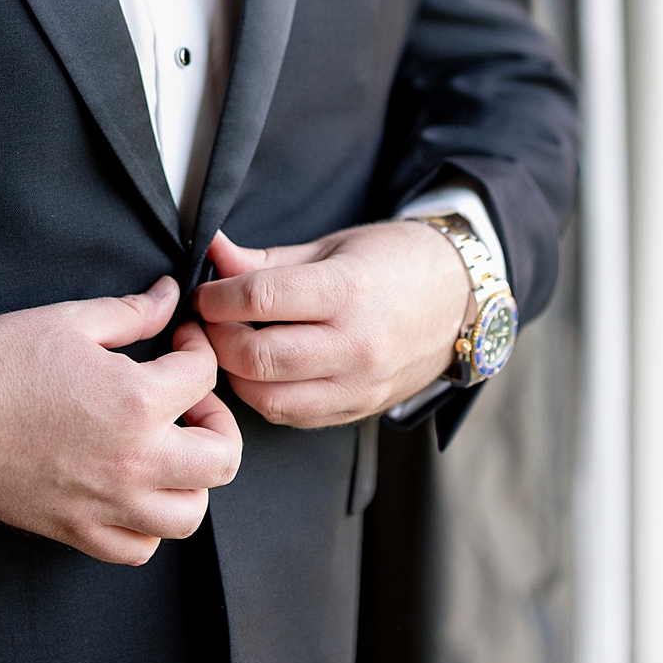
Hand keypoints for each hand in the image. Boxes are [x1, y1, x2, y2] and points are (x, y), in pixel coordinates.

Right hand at [0, 275, 242, 564]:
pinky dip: (148, 524)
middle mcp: (133, 462)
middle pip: (221, 459)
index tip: (180, 341)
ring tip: (168, 447)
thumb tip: (170, 298)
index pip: (205, 377)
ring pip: (190, 515)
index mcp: (136, 402)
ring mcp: (107, 505)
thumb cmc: (0, 363)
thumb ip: (133, 311)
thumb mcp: (73, 320)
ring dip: (191, 479)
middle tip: (189, 401)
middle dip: (216, 421)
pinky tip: (133, 488)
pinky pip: (139, 548)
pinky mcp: (77, 531)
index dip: (198, 348)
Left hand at [192, 221, 472, 427]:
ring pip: (270, 398)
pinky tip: (262, 371)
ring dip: (236, 375)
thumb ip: (266, 259)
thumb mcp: (330, 247)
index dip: (217, 296)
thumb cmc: (395, 262)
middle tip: (207, 322)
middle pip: (258, 356)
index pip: (259, 299)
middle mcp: (355, 344)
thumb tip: (213, 253)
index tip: (203, 292)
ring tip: (231, 346)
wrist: (459, 297)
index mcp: (347, 291)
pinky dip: (266, 396)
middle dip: (217, 339)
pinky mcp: (360, 409)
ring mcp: (359, 384)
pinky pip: (295, 416)